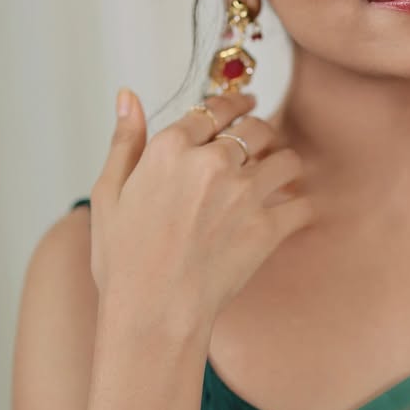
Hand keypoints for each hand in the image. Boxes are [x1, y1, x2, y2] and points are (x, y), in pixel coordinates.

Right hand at [88, 88, 313, 344]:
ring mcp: (244, 195)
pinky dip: (301, 205)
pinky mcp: (267, 228)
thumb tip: (128, 97)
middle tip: (265, 139)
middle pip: (256, 128)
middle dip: (262, 131)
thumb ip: (124, 141)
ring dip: (285, 162)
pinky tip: (295, 208)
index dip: (233, 104)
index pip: (214, 110)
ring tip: (282, 172)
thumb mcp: (108, 194)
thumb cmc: (125, 260)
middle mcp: (212, 163)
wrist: (153, 312)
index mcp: (170, 149)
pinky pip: (301, 205)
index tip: (244, 104)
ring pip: (285, 159)